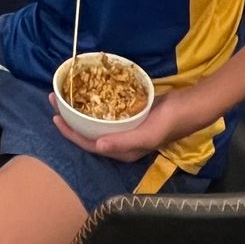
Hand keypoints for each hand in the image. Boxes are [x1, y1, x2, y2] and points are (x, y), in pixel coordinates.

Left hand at [48, 87, 195, 161]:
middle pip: (89, 133)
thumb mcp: (147, 133)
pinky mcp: (130, 116)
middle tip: (54, 101)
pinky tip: (86, 92)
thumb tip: (97, 146)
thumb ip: (123, 141)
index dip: (71, 134)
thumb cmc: (169, 122)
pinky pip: (106, 112)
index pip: (90, 145)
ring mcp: (125, 129)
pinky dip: (93, 103)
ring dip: (79, 110)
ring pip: (96, 122)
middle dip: (70, 120)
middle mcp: (121, 142)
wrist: (190, 106)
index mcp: (123, 151)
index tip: (56, 118)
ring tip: (64, 96)